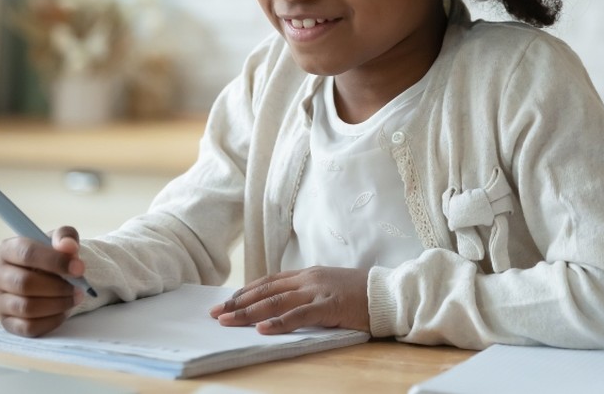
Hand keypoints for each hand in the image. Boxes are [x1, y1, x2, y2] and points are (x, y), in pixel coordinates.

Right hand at [0, 226, 85, 336]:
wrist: (48, 276)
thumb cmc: (51, 257)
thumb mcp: (60, 241)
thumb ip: (66, 237)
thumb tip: (68, 246)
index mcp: (6, 249)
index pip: (27, 253)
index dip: (55, 261)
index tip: (79, 268)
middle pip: (25, 284)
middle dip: (58, 287)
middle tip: (79, 287)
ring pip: (27, 308)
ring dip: (57, 304)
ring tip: (75, 297)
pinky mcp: (7, 322)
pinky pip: (29, 327)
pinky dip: (52, 321)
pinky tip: (64, 311)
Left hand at [209, 266, 369, 334]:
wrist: (387, 292)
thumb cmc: (358, 294)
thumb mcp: (326, 288)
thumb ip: (305, 293)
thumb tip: (281, 305)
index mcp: (306, 275)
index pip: (268, 282)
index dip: (244, 292)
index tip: (225, 302)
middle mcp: (307, 279)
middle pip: (265, 290)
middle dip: (238, 303)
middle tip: (215, 314)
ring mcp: (318, 291)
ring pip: (276, 301)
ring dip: (249, 312)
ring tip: (228, 320)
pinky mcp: (329, 305)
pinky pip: (300, 315)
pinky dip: (279, 322)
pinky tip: (263, 328)